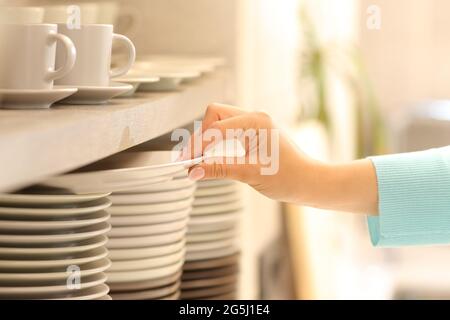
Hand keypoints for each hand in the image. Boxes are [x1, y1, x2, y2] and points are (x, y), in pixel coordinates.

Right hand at [184, 103, 377, 213]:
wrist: (310, 182)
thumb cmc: (288, 178)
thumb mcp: (249, 174)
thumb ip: (219, 169)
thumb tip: (193, 171)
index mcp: (255, 122)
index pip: (215, 129)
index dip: (197, 145)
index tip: (185, 162)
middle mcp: (254, 116)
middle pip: (214, 114)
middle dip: (200, 134)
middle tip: (192, 158)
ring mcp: (255, 122)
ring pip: (220, 119)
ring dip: (208, 137)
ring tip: (199, 158)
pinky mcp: (255, 130)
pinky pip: (229, 128)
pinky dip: (217, 140)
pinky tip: (213, 155)